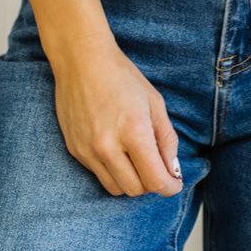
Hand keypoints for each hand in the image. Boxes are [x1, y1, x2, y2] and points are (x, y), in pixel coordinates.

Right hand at [51, 40, 183, 197]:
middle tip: (156, 166)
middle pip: (135, 190)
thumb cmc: (122, 76)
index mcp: (133, 131)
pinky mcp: (75, 151)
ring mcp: (88, 151)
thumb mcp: (154, 102)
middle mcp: (108, 146)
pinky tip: (116, 149)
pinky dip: (112, 171)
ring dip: (131, 181)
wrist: (82, 60)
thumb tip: (172, 170)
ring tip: (135, 158)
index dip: (170, 187)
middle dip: (151, 183)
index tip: (175, 184)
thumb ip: (166, 138)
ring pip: (116, 189)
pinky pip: (98, 175)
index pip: (155, 180)